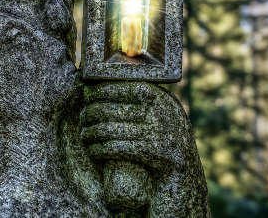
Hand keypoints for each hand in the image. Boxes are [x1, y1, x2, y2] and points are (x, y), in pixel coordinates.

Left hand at [81, 82, 208, 216]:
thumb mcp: (164, 116)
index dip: (102, 91)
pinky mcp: (154, 153)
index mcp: (162, 99)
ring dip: (90, 133)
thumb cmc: (166, 143)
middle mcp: (161, 112)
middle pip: (113, 109)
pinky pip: (117, 148)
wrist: (185, 179)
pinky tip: (92, 150)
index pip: (125, 87)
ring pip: (110, 129)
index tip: (88, 96)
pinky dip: (99, 149)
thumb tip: (108, 88)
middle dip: (91, 113)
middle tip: (82, 119)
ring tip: (84, 135)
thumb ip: (146, 102)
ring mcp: (159, 132)